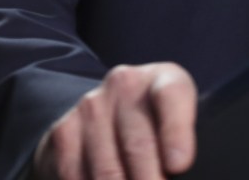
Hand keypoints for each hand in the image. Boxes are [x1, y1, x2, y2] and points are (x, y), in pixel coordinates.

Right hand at [33, 62, 197, 178]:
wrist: (110, 108)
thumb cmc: (158, 121)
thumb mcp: (181, 120)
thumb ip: (184, 142)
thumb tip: (177, 170)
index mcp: (163, 79)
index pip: (170, 96)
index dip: (176, 133)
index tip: (179, 166)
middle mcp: (124, 85)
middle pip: (137, 145)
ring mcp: (91, 106)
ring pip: (107, 169)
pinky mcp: (64, 131)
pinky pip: (76, 176)